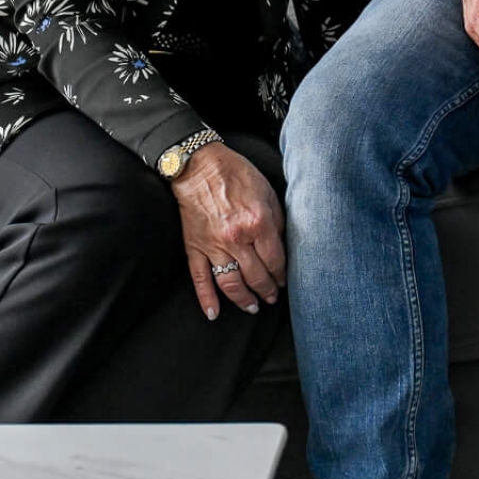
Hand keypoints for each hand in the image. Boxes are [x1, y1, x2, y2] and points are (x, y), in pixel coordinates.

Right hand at [171, 143, 285, 319]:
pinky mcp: (194, 248)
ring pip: (231, 283)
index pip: (275, 261)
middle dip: (267, 291)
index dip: (281, 275)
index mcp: (257, 223)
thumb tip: (282, 245)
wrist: (198, 165)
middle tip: (272, 298)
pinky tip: (213, 313)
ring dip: (243, 300)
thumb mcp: (267, 190)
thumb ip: (277, 220)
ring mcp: (213, 246)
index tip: (284, 281)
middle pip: (256, 276)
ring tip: (252, 307)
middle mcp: (236, 239)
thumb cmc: (235, 173)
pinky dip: (206, 299)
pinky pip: (200, 279)